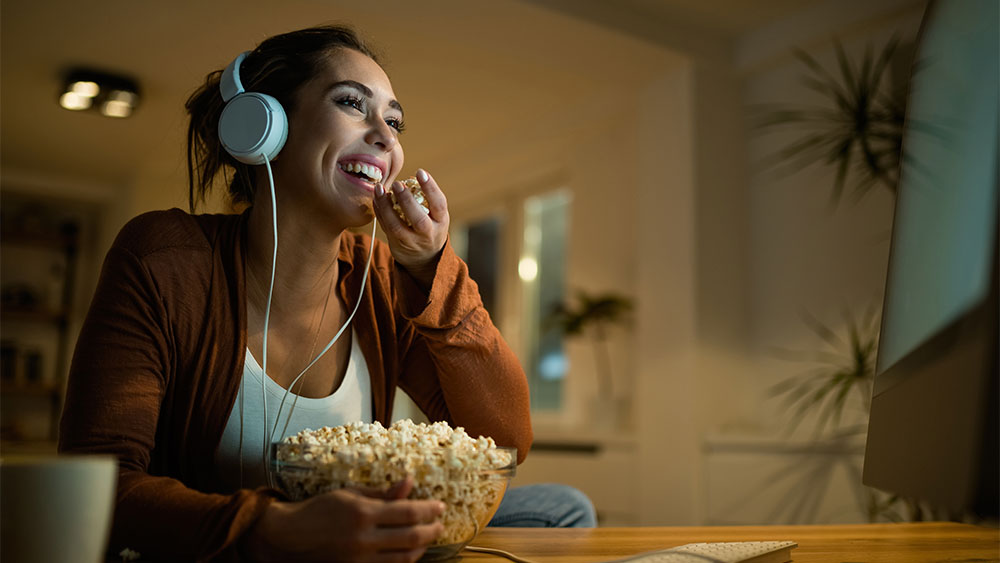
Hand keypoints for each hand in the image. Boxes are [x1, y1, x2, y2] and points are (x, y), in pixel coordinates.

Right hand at [242, 477, 444, 561]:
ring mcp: (361, 558)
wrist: (290, 537)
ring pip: (404, 557)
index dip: (429, 509)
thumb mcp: (350, 494)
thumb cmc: (319, 510)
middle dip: (432, 529)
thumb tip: (409, 482)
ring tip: (429, 536)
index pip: (408, 512)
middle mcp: (364, 538)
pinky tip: (410, 550)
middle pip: (412, 536)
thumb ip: (382, 493)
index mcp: (363, 513)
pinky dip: (405, 559)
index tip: (440, 506)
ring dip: (423, 546)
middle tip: (440, 522)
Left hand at [372, 169, 449, 288]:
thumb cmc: (430, 228)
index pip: (439, 204)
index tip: (420, 172)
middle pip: (418, 219)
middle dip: (406, 200)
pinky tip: (375, 199)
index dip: (430, 188)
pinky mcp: (397, 245)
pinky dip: (379, 212)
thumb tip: (410, 178)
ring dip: (386, 206)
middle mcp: (428, 233)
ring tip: (379, 189)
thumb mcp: (437, 216)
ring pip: (396, 226)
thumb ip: (428, 200)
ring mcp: (411, 241)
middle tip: (397, 183)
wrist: (425, 259)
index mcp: (441, 221)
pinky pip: (386, 228)